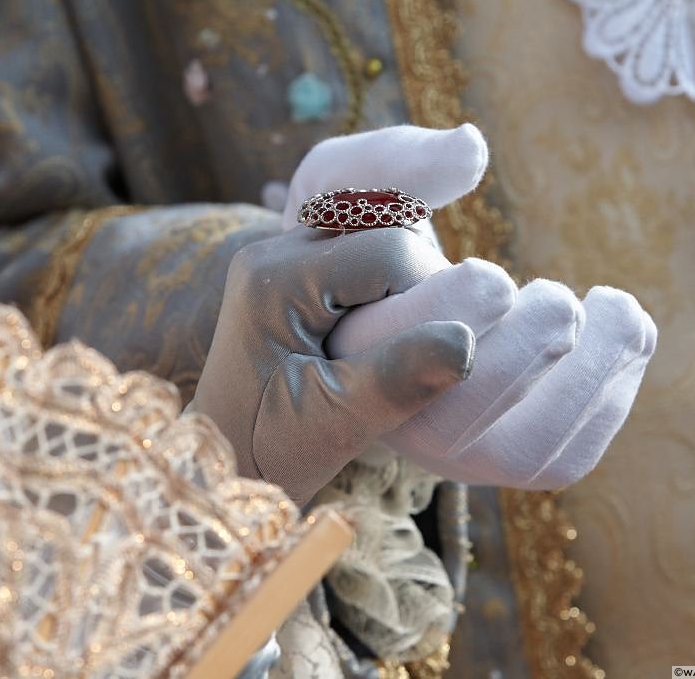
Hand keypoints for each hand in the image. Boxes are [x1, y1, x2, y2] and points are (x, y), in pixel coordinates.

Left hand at [190, 224, 474, 504]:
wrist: (225, 463)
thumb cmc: (271, 453)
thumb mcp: (336, 426)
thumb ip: (399, 379)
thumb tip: (469, 340)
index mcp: (275, 280)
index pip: (389, 251)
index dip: (430, 294)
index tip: (428, 356)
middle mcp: (272, 251)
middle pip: (384, 232)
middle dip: (416, 286)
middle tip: (411, 352)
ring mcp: (279, 257)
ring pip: (375, 236)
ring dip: (402, 283)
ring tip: (393, 343)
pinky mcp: (292, 272)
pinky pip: (358, 254)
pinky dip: (384, 285)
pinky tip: (380, 331)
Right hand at [285, 123, 656, 489]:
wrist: (394, 302)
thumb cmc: (373, 233)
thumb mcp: (356, 183)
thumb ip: (395, 162)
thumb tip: (472, 148)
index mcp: (344, 355)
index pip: (395, 356)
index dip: (449, 324)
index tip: (491, 278)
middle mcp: (394, 422)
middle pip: (459, 418)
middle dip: (521, 353)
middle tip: (555, 296)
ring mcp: (456, 452)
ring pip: (522, 450)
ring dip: (583, 376)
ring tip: (612, 305)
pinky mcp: (514, 462)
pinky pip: (568, 456)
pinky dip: (612, 394)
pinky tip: (629, 333)